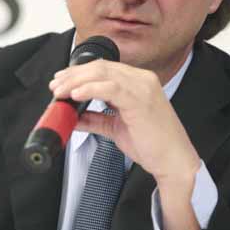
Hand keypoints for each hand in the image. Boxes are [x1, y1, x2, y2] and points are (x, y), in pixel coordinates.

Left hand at [50, 60, 201, 229]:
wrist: (173, 161)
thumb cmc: (152, 144)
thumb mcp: (116, 128)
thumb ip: (95, 119)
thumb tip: (73, 117)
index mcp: (137, 82)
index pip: (103, 68)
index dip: (79, 72)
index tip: (61, 81)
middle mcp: (141, 80)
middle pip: (100, 67)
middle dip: (73, 75)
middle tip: (55, 86)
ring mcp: (142, 87)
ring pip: (103, 74)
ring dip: (77, 81)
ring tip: (61, 91)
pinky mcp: (140, 100)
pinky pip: (111, 88)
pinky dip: (90, 89)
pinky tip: (76, 94)